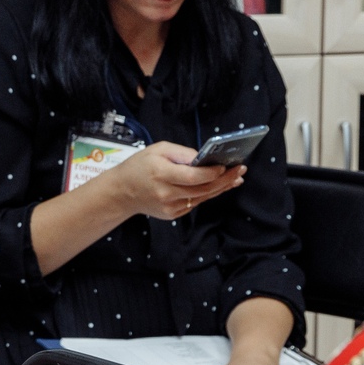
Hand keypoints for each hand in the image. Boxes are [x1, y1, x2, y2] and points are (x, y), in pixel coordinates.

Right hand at [99, 141, 245, 222]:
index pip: (194, 176)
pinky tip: (219, 186)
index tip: (226, 165)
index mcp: (162, 174)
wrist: (122, 192)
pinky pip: (195, 203)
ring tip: (236, 178)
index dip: (212, 172)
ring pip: (202, 197)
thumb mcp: (158, 149)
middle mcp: (167, 193)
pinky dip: (207, 194)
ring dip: (221, 188)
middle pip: (203, 189)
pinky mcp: (172, 214)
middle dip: (224, 179)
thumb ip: (183, 153)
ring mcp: (170, 207)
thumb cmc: (140, 166)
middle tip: (241, 170)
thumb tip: (204, 159)